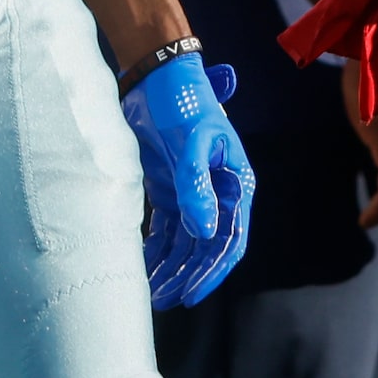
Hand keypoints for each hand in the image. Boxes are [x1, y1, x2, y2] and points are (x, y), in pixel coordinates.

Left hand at [120, 54, 255, 306]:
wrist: (155, 75)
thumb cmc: (182, 101)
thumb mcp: (190, 142)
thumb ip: (195, 186)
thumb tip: (203, 233)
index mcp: (235, 181)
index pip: (231, 237)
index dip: (213, 270)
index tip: (191, 295)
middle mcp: (218, 191)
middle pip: (206, 246)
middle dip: (186, 275)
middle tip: (163, 302)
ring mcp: (193, 191)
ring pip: (184, 243)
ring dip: (169, 268)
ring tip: (149, 294)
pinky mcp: (169, 188)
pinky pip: (165, 229)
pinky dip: (154, 250)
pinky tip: (141, 268)